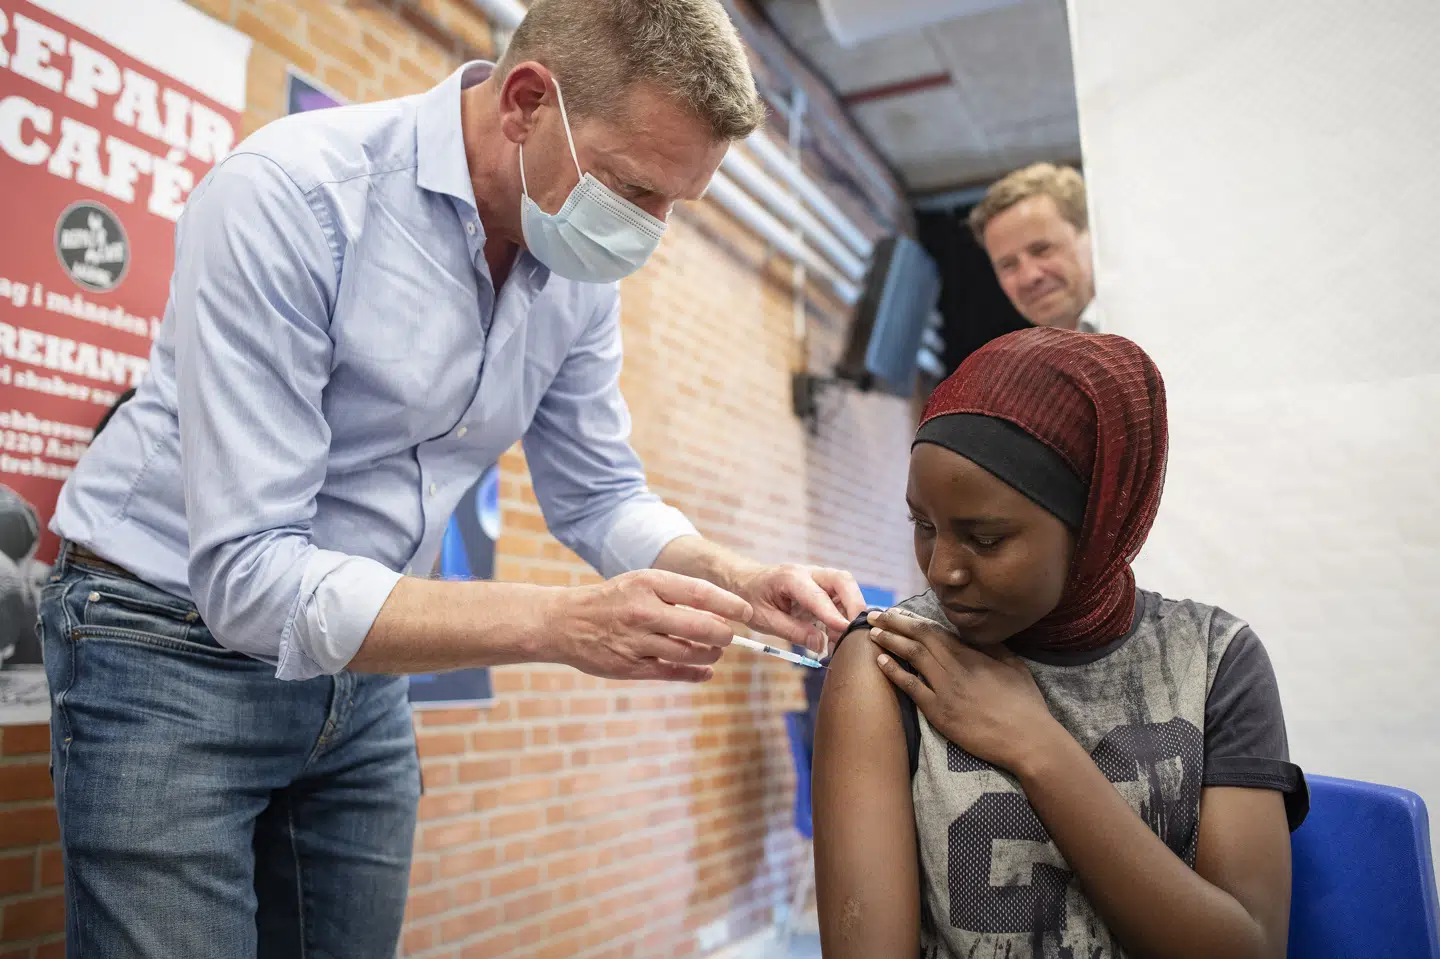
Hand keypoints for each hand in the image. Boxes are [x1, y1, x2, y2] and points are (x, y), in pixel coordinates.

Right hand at [549, 569, 752, 682]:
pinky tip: (705, 672)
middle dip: (723, 635)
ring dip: (709, 654)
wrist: (565, 622)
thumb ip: (677, 595)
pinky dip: (694, 674)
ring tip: (715, 652)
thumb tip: (720, 614)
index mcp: (649, 583)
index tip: (745, 611)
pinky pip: (671, 672)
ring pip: (688, 652)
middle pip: (699, 627)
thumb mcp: (641, 583)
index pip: (700, 593)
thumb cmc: (613, 600)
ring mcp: (636, 641)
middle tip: (729, 637)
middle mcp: (643, 611)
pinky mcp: (630, 666)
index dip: (728, 604)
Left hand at [733, 563, 866, 654]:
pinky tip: (838, 634)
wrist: (745, 582)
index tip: (845, 629)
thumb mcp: (765, 620)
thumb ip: (793, 631)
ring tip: (847, 637)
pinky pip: (840, 596)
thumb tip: (820, 644)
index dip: (833, 614)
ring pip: (846, 586)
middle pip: (842, 580)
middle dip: (854, 603)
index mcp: (790, 578)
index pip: (817, 596)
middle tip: (856, 629)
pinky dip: (844, 614)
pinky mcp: (821, 586)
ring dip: (851, 610)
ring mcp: (817, 577)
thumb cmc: (752, 599)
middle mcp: (808, 573)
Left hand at [867, 608, 1063, 772]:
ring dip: (889, 642)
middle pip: (918, 638)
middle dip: (893, 624)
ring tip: (872, 633)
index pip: (935, 630)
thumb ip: (993, 648)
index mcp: (973, 655)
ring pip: (912, 657)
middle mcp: (956, 667)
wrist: (1027, 739)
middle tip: (874, 616)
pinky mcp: (940, 712)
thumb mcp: (1014, 666)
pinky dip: (895, 672)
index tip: (896, 613)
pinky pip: (912, 688)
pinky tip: (881, 662)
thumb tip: (978, 636)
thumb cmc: (1025, 704)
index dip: (912, 620)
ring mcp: (946, 689)